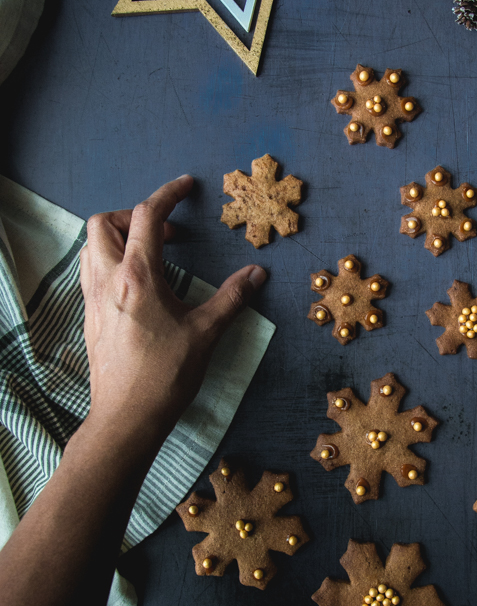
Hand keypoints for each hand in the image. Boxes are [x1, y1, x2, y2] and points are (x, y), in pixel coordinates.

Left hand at [79, 175, 265, 450]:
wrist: (126, 418)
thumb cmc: (165, 377)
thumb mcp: (206, 333)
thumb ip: (232, 297)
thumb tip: (257, 273)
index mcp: (137, 277)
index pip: (145, 216)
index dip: (168, 194)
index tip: (187, 186)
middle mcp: (107, 280)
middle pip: (104, 223)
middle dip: (132, 216)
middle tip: (166, 233)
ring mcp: (93, 299)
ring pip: (91, 247)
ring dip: (117, 238)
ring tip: (152, 255)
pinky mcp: (89, 318)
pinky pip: (91, 273)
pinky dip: (110, 263)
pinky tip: (138, 286)